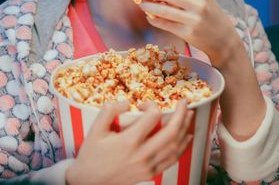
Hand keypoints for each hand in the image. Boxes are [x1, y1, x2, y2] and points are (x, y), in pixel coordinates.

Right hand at [65, 100, 192, 184]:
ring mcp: (149, 166)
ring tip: (189, 115)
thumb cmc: (91, 155)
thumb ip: (109, 111)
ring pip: (175, 146)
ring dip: (185, 129)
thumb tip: (127, 102)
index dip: (151, 105)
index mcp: (129, 141)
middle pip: (171, 132)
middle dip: (181, 114)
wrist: (88, 182)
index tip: (143, 104)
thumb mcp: (95, 129)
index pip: (152, 117)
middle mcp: (142, 154)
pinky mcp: (151, 173)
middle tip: (185, 101)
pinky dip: (183, 146)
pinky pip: (172, 159)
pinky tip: (186, 137)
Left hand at [137, 0, 240, 67]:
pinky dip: (153, 19)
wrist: (224, 40)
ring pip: (161, 9)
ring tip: (142, 5)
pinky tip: (150, 17)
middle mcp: (198, 3)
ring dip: (147, 6)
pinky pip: (163, 24)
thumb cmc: (209, 16)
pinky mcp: (188, 33)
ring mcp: (193, 18)